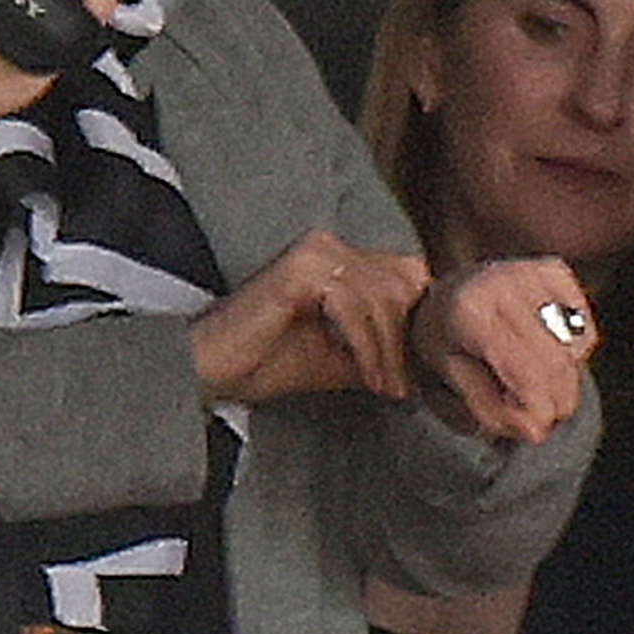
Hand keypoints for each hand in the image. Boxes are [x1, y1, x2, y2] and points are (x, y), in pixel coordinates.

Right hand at [192, 226, 429, 404]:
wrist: (210, 368)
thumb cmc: (265, 360)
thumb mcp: (339, 356)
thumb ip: (378, 346)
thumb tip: (423, 361)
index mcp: (339, 256)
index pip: (406, 275)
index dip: (416, 320)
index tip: (414, 371)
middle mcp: (329, 245)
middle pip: (401, 284)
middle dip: (404, 340)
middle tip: (401, 386)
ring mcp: (314, 253)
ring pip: (381, 298)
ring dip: (387, 351)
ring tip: (385, 388)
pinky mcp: (300, 270)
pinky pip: (353, 308)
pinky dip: (365, 347)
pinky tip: (365, 377)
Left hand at [404, 256, 594, 444]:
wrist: (440, 294)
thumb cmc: (442, 344)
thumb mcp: (447, 383)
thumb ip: (490, 410)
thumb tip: (535, 431)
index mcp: (468, 312)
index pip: (524, 369)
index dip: (538, 409)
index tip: (536, 433)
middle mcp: (502, 283)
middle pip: (555, 361)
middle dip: (555, 402)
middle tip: (538, 416)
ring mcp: (531, 273)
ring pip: (575, 348)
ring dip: (563, 379)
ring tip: (530, 379)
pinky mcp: (553, 270)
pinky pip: (583, 329)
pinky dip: (572, 352)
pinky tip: (543, 350)